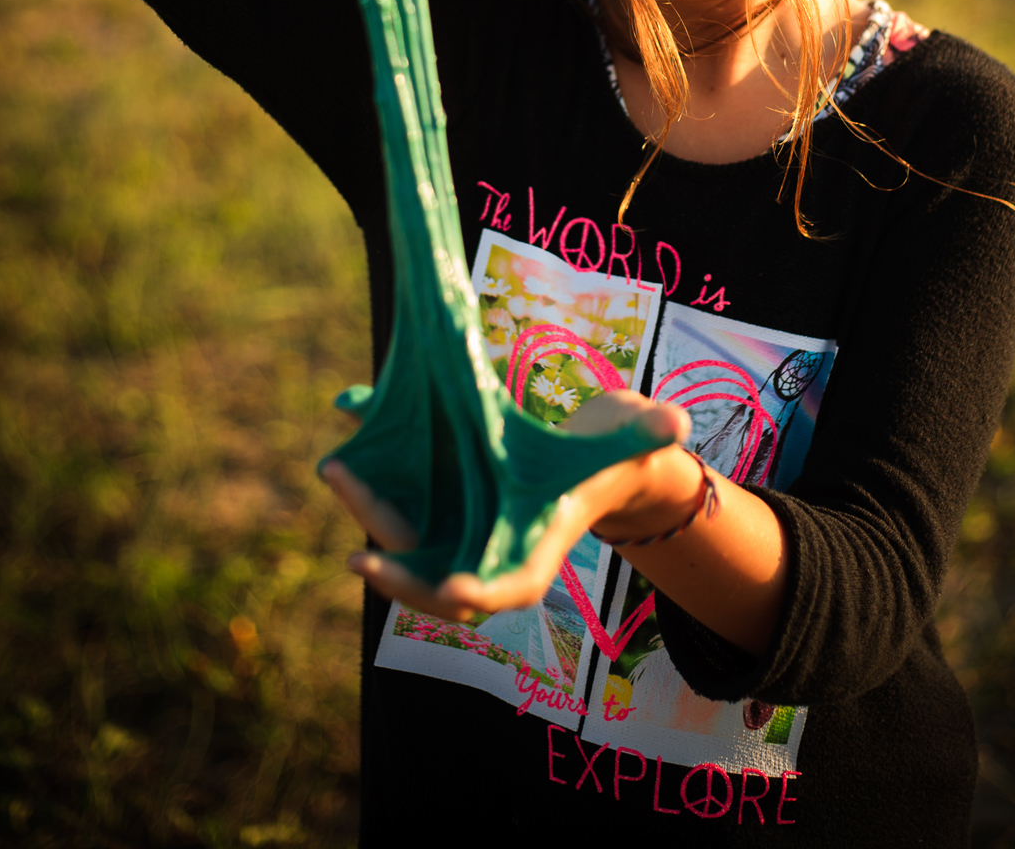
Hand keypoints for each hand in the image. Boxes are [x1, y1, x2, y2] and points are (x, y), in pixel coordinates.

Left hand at [322, 389, 696, 621]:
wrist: (584, 460)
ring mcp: (461, 539)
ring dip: (370, 511)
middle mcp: (490, 558)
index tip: (450, 591)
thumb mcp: (626, 439)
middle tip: (359, 547)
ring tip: (337, 467)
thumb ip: (645, 432)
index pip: (504, 590)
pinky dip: (375, 485)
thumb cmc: (608, 453)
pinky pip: (400, 510)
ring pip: (407, 546)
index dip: (477, 593)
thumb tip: (677, 421)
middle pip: (437, 577)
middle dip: (396, 562)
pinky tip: (349, 449)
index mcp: (535, 554)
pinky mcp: (440, 516)